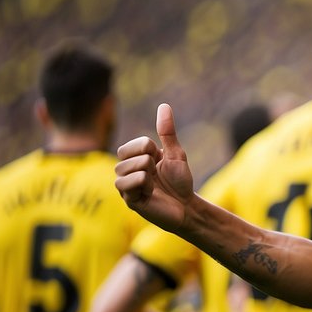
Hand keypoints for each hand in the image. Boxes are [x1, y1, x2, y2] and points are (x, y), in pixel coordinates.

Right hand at [115, 104, 195, 231]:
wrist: (187, 206)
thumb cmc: (180, 181)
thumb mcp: (175, 153)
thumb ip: (167, 131)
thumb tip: (164, 105)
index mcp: (134, 159)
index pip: (130, 144)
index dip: (148, 148)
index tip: (159, 160)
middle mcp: (125, 172)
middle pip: (124, 155)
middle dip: (147, 160)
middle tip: (157, 174)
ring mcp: (125, 187)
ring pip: (124, 169)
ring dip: (146, 173)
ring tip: (155, 184)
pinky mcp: (128, 201)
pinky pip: (128, 184)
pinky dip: (144, 184)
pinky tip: (151, 193)